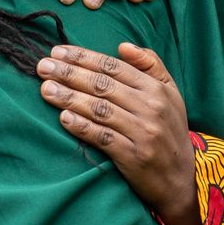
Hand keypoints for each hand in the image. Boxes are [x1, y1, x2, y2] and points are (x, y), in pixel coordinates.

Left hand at [39, 42, 193, 214]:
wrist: (181, 178)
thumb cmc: (170, 130)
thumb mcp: (170, 93)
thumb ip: (151, 64)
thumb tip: (123, 45)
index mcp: (156, 89)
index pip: (113, 67)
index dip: (83, 57)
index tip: (57, 52)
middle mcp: (150, 108)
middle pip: (103, 85)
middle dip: (69, 73)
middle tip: (42, 67)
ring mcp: (142, 133)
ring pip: (99, 110)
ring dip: (69, 97)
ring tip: (46, 89)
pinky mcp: (134, 157)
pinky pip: (103, 138)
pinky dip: (82, 127)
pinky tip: (63, 118)